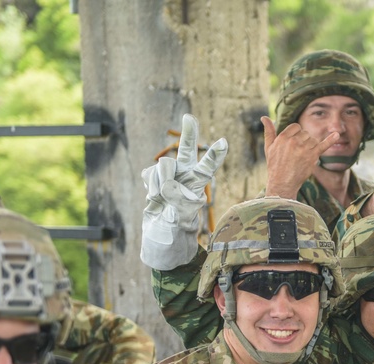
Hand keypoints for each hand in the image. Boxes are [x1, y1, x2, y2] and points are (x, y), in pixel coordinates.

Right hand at [140, 114, 227, 269]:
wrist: (161, 236)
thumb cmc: (177, 231)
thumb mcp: (181, 218)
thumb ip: (177, 199)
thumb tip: (169, 183)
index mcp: (198, 185)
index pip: (208, 167)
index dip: (215, 155)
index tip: (223, 142)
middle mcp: (186, 176)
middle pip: (187, 150)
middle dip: (189, 133)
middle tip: (189, 117)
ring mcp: (170, 176)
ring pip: (163, 165)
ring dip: (160, 183)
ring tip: (162, 200)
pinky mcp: (154, 179)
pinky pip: (149, 174)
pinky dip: (150, 186)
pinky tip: (155, 198)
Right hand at [262, 116, 339, 197]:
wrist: (282, 183)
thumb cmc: (274, 165)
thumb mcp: (269, 147)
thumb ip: (268, 131)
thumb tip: (264, 117)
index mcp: (283, 137)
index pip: (296, 127)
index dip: (296, 134)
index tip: (294, 143)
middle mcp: (294, 141)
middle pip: (305, 133)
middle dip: (303, 141)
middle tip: (297, 153)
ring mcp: (304, 149)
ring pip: (313, 140)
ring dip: (311, 146)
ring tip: (303, 157)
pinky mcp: (313, 157)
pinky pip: (323, 145)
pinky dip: (331, 140)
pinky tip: (337, 135)